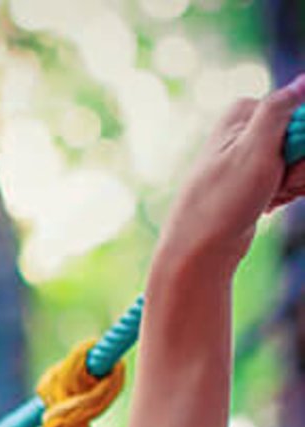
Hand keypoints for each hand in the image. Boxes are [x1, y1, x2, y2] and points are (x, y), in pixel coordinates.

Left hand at [156, 75, 304, 278]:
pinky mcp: (261, 177)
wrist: (200, 249)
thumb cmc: (223, 199)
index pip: (304, 114)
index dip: (304, 144)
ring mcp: (256, 154)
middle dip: (301, 167)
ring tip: (267, 198)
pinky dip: (287, 194)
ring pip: (303, 161)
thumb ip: (280, 109)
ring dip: (296, 183)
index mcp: (246, 112)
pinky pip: (294, 179)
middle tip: (277, 185)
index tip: (286, 165)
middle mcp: (250, 129)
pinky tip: (266, 205)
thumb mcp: (254, 148)